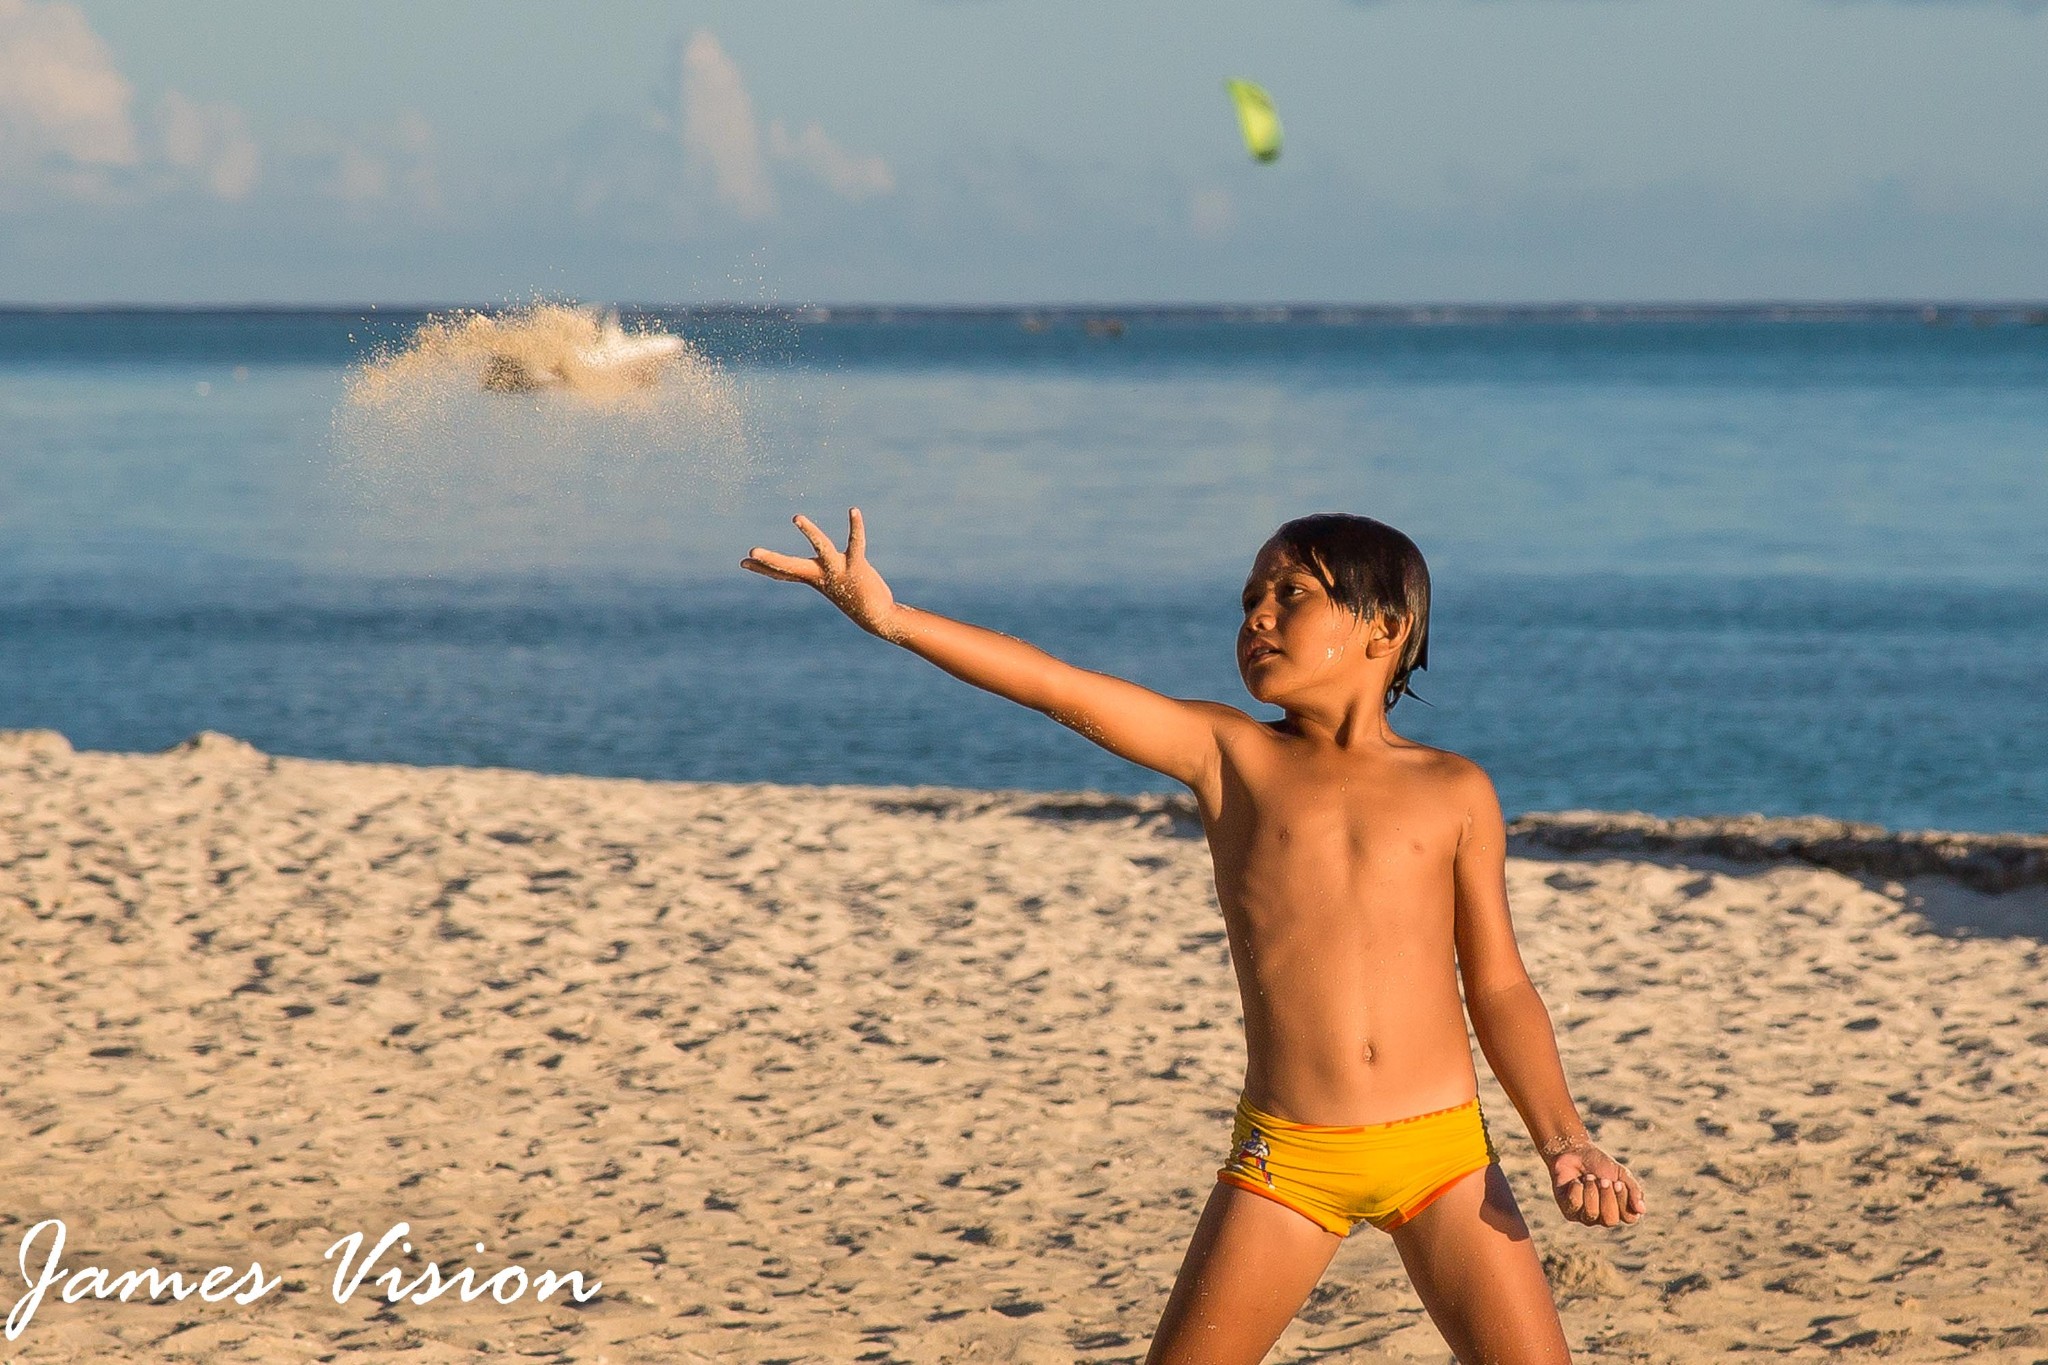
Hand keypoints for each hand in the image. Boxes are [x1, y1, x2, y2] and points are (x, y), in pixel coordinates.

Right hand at [742, 508, 903, 639]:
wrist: (876, 617)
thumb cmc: (852, 596)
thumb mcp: (829, 584)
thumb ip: (817, 575)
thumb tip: (806, 573)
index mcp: (812, 578)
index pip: (783, 573)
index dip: (763, 568)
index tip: (743, 562)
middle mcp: (821, 575)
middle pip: (791, 566)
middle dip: (770, 560)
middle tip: (751, 553)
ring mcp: (838, 570)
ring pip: (822, 548)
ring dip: (810, 533)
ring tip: (796, 517)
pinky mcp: (856, 566)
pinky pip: (855, 542)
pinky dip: (855, 526)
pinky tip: (854, 511)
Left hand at [1547, 1140, 1644, 1226]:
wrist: (1574, 1151)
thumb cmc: (1600, 1164)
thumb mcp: (1621, 1174)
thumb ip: (1634, 1191)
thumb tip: (1642, 1210)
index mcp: (1620, 1210)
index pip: (1629, 1217)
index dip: (1624, 1200)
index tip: (1618, 1182)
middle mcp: (1603, 1217)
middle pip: (1610, 1220)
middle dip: (1607, 1197)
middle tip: (1603, 1179)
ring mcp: (1585, 1216)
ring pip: (1591, 1214)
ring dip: (1591, 1191)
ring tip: (1588, 1177)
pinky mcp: (1569, 1211)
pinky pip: (1574, 1205)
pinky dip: (1577, 1189)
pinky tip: (1576, 1181)